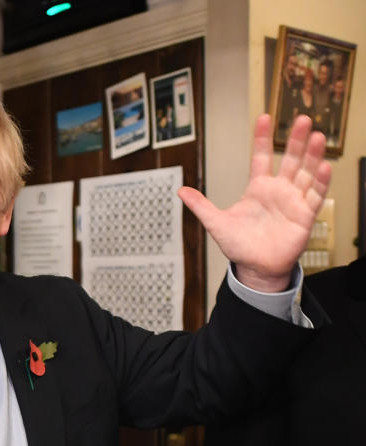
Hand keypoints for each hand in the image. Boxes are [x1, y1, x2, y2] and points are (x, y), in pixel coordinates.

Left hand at [178, 114, 330, 291]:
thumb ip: (200, 205)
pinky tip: (324, 167)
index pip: (260, 157)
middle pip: (289, 159)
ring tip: (316, 137)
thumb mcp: (216, 223)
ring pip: (305, 173)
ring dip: (312, 156)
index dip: (262, 139)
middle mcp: (278, 190)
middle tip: (302, 119)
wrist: (256, 268)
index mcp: (257, 188)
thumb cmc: (239, 246)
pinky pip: (315, 196)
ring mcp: (293, 201)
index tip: (264, 118)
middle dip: (295, 140)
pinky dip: (320, 182)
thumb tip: (180, 191)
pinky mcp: (304, 215)